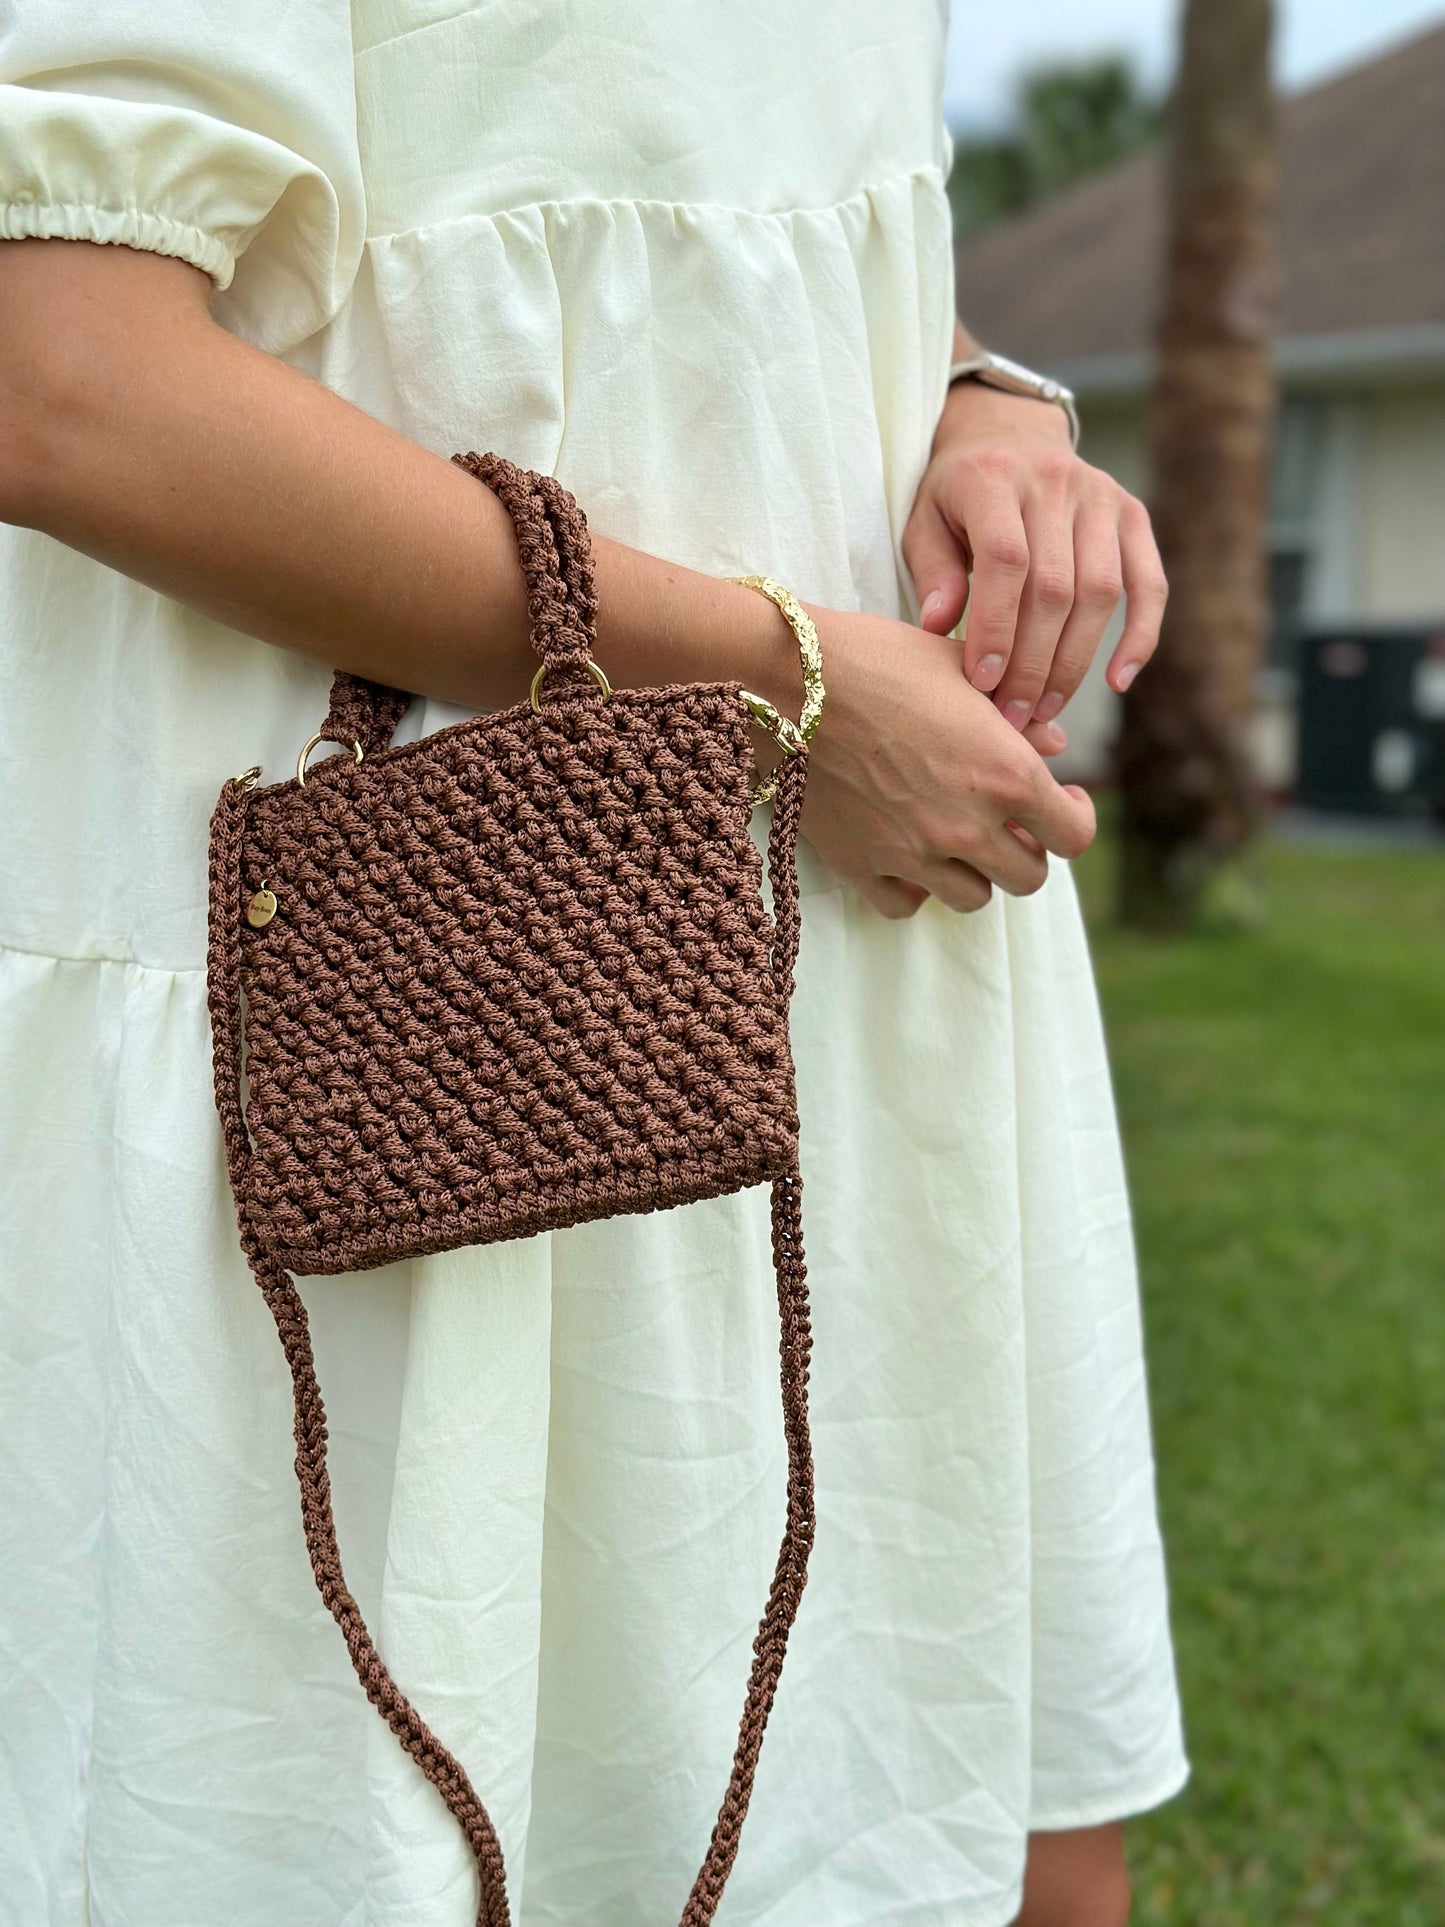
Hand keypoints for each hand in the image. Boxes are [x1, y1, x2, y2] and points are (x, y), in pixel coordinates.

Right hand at [796, 605, 1095, 918]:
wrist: (788, 678)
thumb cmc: (879, 658)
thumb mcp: (962, 670)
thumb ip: (1018, 716)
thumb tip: (1054, 746)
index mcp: (1005, 773)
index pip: (1073, 836)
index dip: (1075, 818)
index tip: (1063, 801)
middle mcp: (966, 824)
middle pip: (1028, 879)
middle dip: (1026, 850)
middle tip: (1008, 823)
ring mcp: (912, 853)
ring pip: (973, 899)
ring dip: (974, 871)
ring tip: (957, 837)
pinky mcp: (861, 866)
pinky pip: (906, 904)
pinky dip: (914, 888)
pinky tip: (908, 854)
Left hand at [900, 380, 1166, 728]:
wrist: (1009, 435)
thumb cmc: (957, 496)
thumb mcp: (925, 521)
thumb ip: (932, 570)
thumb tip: (938, 625)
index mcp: (995, 479)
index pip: (1005, 559)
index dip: (996, 625)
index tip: (982, 681)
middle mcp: (1056, 482)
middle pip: (1055, 586)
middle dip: (1032, 661)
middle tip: (1012, 715)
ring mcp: (1102, 497)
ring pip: (1101, 591)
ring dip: (1075, 660)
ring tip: (1045, 710)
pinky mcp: (1134, 515)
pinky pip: (1149, 583)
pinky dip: (1140, 635)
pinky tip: (1117, 681)